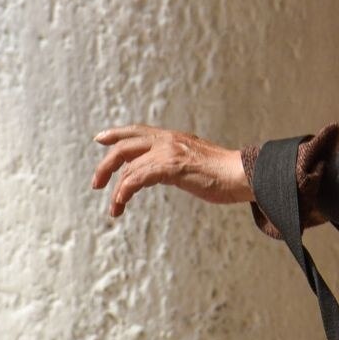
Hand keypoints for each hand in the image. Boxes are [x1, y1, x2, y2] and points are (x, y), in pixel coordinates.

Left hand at [92, 124, 250, 217]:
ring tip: (114, 209)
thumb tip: (164, 173)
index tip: (100, 139)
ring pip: (129, 167)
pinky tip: (121, 203)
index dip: (116, 134)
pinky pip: (138, 178)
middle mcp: (167, 140)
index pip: (137, 131)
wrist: (242, 174)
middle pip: (125, 147)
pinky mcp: (172, 167)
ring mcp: (169, 152)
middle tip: (96, 184)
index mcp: (173, 137)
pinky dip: (125, 191)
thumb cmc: (224, 174)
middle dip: (106, 165)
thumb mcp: (194, 163)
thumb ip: (176, 163)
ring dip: (117, 190)